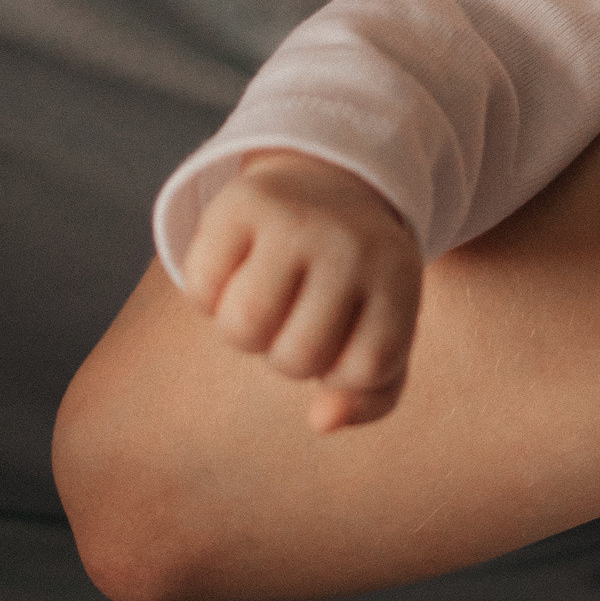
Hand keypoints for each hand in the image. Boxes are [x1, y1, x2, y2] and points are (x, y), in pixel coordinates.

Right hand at [179, 152, 422, 430]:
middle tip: (296, 314)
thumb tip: (322, 421)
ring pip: (243, 329)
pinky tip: (234, 269)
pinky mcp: (242, 201)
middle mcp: (352, 244)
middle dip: (285, 354)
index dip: (340, 372)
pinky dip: (208, 295)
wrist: (330, 179)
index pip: (363, 372)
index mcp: (398, 277)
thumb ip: (370, 396)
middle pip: (295, 358)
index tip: (343, 335)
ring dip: (242, 333)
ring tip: (262, 300)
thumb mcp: (384, 328)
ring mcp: (297, 220)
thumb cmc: (356, 279)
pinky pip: (201, 289)